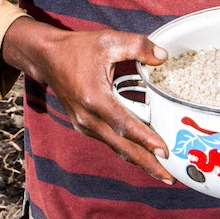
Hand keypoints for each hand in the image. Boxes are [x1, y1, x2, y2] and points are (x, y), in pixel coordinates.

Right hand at [2, 17, 173, 182]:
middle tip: (172, 177)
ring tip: (163, 171)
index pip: (123, 124)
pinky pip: (110, 141)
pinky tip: (144, 153)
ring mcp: (84, 125)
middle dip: (148, 164)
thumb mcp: (107, 41)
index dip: (145, 139)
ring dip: (140, 160)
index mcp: (94, 98)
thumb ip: (137, 46)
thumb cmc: (77, 49)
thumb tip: (163, 56)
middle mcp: (87, 118)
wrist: (47, 58)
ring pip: (117, 147)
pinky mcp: (84, 126)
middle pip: (122, 147)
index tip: (164, 151)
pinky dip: (128, 149)